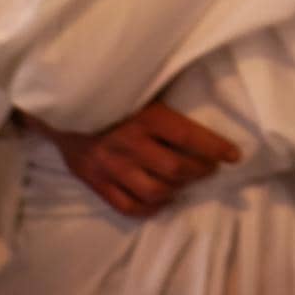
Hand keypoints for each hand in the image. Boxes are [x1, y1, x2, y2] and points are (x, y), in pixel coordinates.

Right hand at [20, 101, 240, 218]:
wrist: (59, 106)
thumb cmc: (108, 91)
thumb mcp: (139, 85)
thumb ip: (163, 96)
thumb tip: (205, 92)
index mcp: (145, 117)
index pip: (189, 136)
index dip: (215, 148)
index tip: (234, 155)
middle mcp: (131, 145)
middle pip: (176, 170)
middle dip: (201, 171)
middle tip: (210, 167)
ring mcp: (113, 168)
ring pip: (155, 192)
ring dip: (178, 190)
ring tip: (186, 182)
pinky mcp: (97, 183)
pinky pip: (129, 207)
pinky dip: (151, 208)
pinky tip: (163, 200)